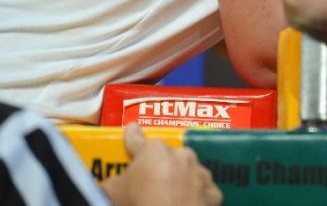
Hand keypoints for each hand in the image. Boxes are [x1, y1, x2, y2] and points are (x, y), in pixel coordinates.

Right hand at [101, 124, 222, 205]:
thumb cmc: (138, 204)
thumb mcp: (113, 192)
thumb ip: (114, 181)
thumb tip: (115, 183)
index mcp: (154, 151)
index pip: (137, 140)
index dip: (132, 136)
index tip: (132, 128)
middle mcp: (181, 156)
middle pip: (167, 157)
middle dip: (158, 167)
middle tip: (148, 183)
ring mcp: (200, 174)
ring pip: (189, 172)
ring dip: (180, 181)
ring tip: (169, 198)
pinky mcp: (213, 193)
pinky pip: (202, 191)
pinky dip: (195, 197)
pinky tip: (186, 205)